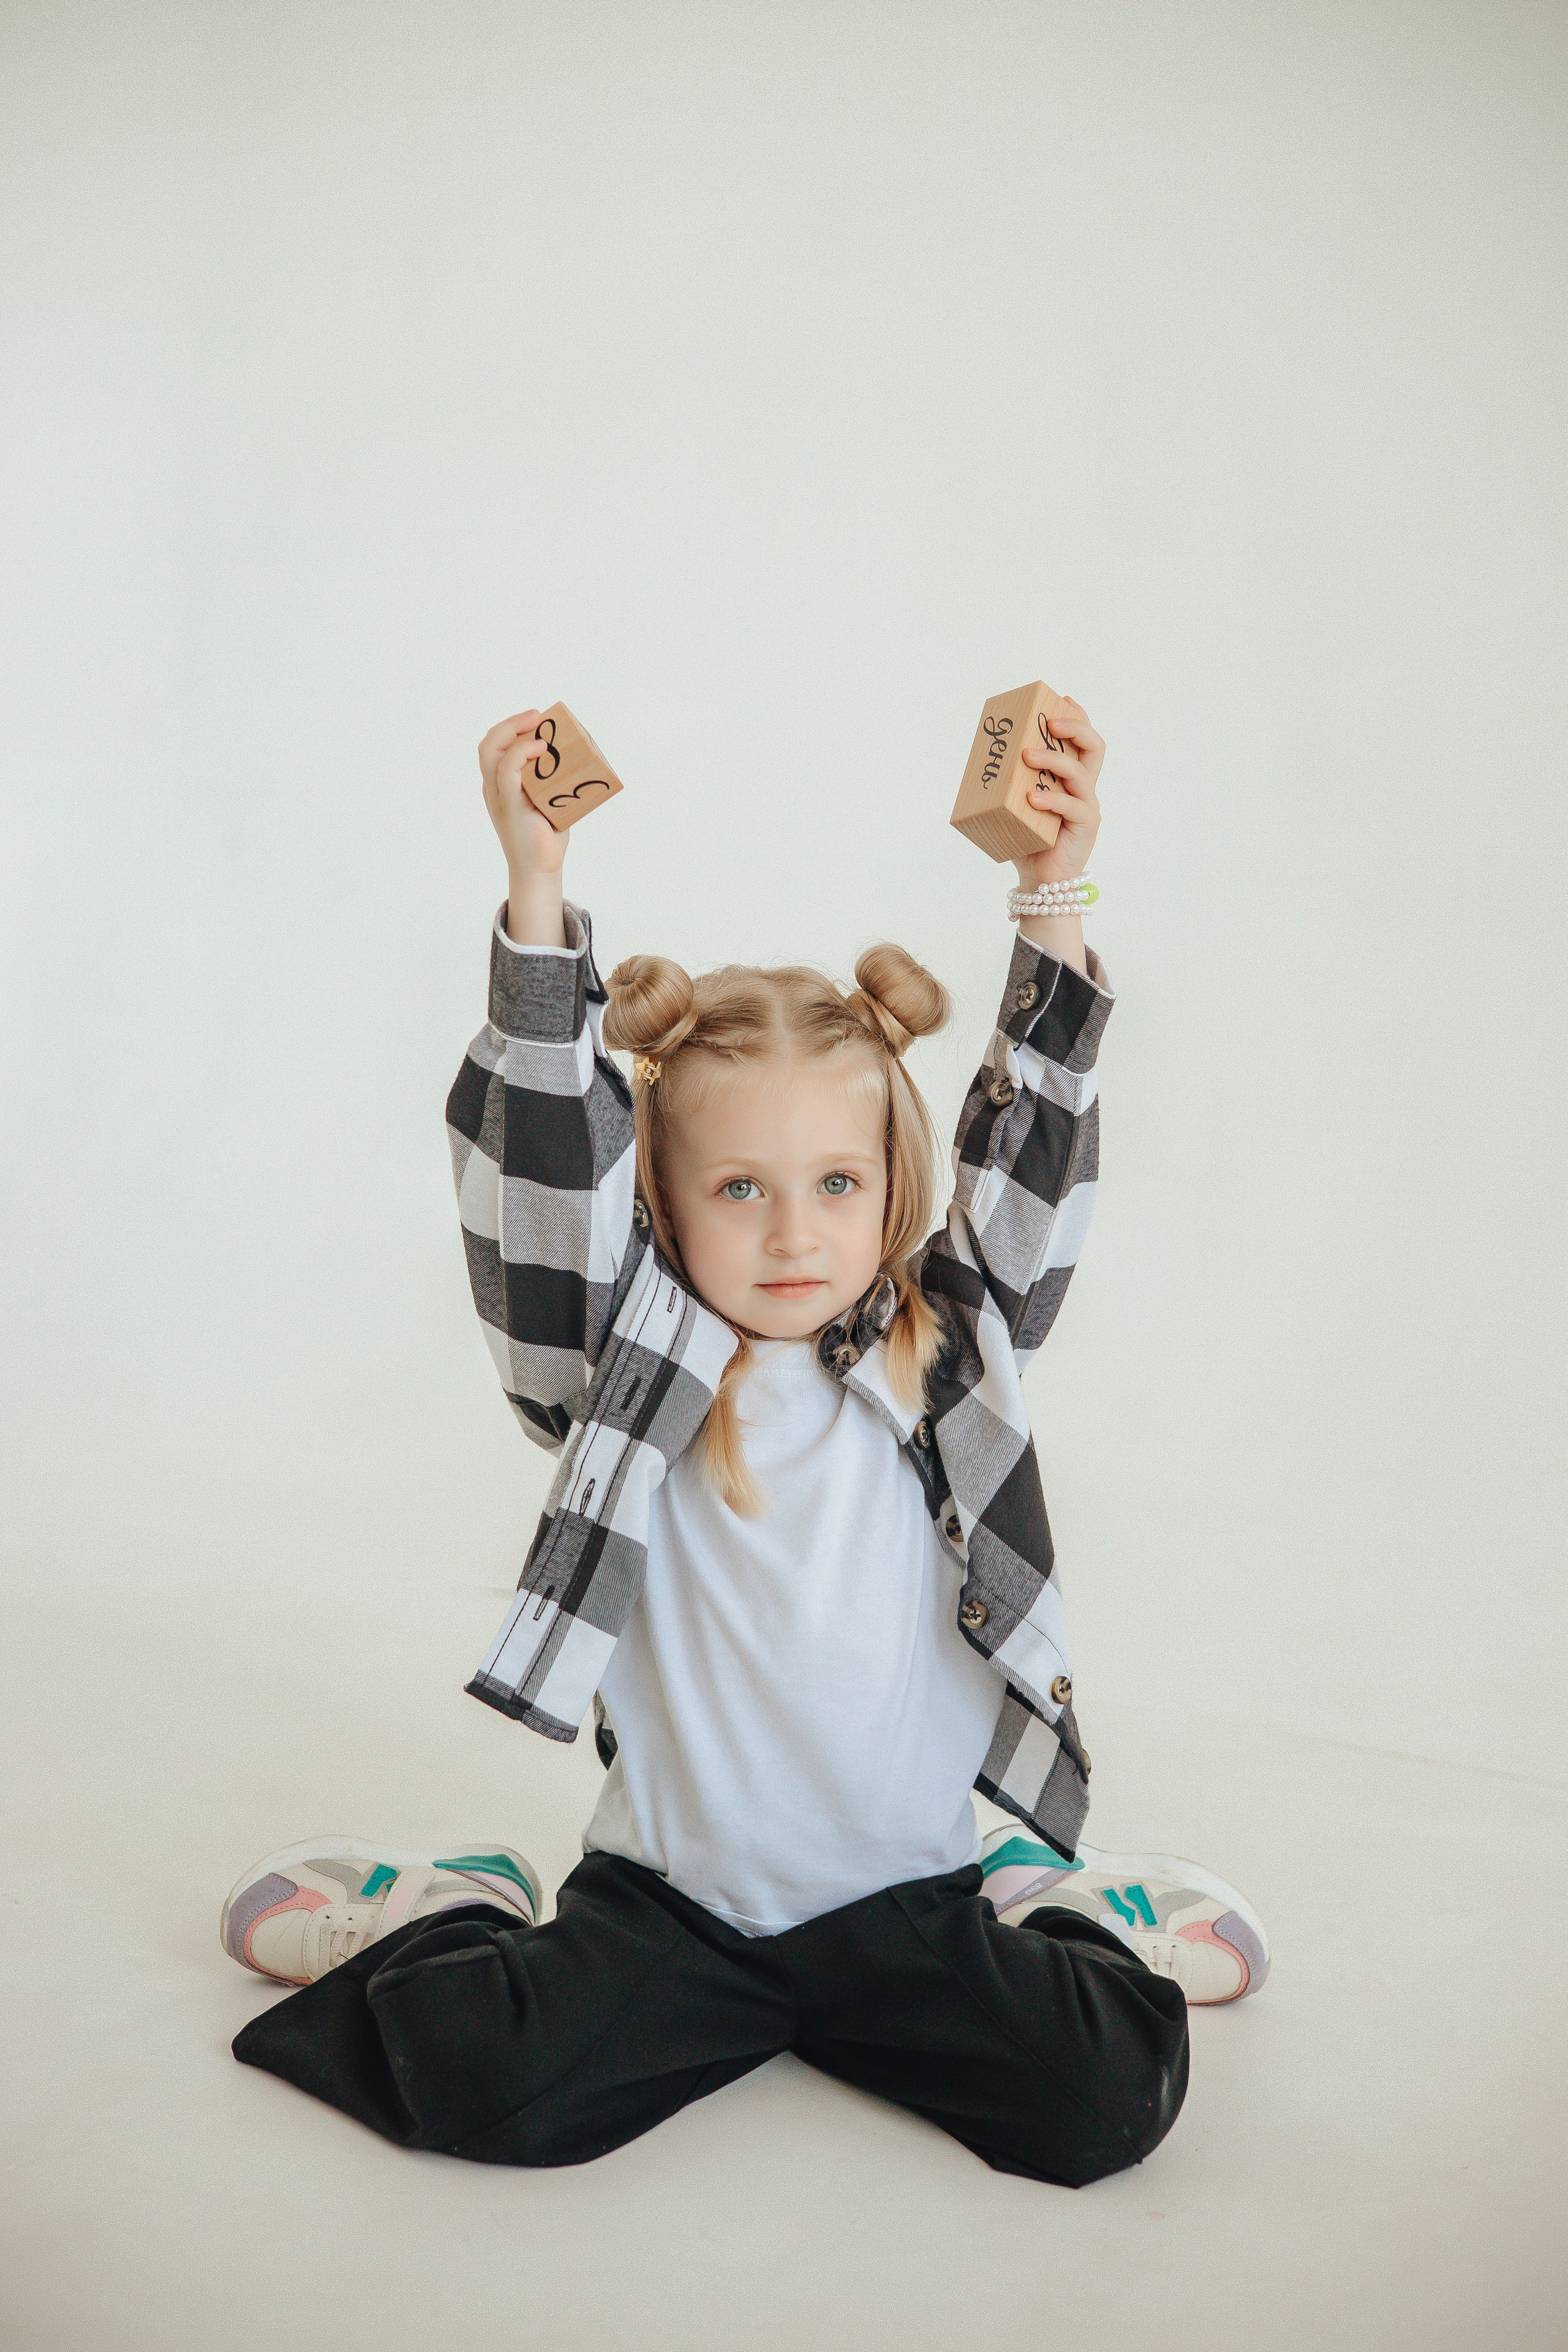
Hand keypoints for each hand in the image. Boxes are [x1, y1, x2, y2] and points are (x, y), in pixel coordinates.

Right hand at [479, 710, 568, 879]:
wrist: (542, 869)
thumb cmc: (546, 836)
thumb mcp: (549, 799)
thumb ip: (552, 779)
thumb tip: (581, 754)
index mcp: (500, 785)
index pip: (494, 746)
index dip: (511, 727)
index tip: (536, 719)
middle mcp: (494, 787)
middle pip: (488, 743)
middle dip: (511, 722)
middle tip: (538, 715)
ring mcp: (499, 796)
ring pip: (491, 750)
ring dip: (514, 730)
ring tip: (539, 724)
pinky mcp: (510, 806)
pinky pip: (506, 771)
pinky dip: (520, 753)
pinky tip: (540, 748)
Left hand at [1013, 698, 1103, 887]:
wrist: (1041, 880)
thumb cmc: (1028, 841)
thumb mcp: (1018, 805)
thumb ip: (1012, 784)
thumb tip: (981, 759)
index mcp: (1071, 780)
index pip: (1082, 742)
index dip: (1077, 718)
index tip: (1063, 699)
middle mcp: (1084, 789)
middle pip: (1094, 747)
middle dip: (1075, 728)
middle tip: (1051, 723)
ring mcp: (1086, 807)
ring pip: (1080, 773)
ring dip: (1053, 759)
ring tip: (1027, 755)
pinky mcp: (1084, 827)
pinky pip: (1073, 807)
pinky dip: (1052, 799)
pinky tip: (1032, 798)